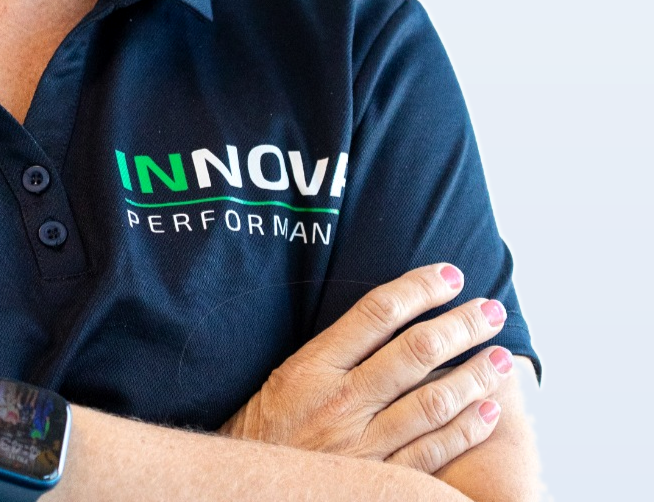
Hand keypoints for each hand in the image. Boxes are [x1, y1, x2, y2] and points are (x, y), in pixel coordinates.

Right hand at [217, 263, 514, 473]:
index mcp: (312, 366)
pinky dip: (466, 430)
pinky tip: (489, 410)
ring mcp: (362, 444)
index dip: (419, 289)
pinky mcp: (380, 481)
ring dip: (475, 376)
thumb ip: (333, 351)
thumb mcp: (286, 377)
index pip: (376, 313)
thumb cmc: (268, 428)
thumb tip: (387, 316)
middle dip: (460, 326)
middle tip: (492, 309)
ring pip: (433, 402)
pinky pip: (434, 453)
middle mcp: (340, 401)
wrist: (254, 490)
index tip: (451, 276)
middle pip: (414, 352)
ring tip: (502, 357)